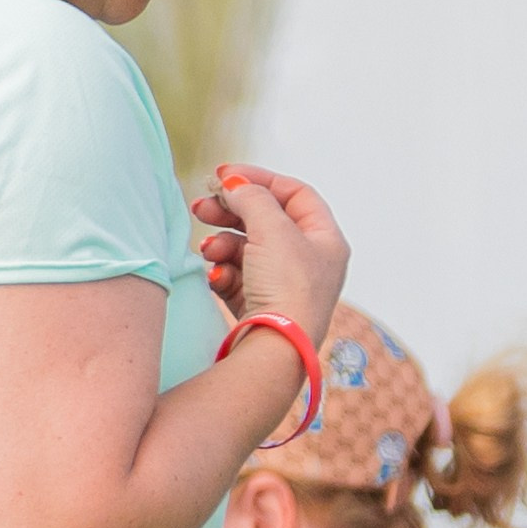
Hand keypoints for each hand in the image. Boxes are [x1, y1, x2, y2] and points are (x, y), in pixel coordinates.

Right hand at [190, 163, 349, 347]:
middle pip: (266, 221)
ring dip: (221, 245)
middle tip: (200, 207)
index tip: (225, 176)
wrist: (276, 350)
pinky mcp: (260, 309)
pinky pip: (237, 279)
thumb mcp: (272, 228)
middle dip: (231, 212)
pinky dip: (222, 273)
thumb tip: (235, 185)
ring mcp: (284, 287)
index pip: (294, 194)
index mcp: (325, 240)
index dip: (260, 180)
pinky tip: (215, 277)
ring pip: (246, 250)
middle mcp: (309, 263)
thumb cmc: (287, 289)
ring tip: (208, 250)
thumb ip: (252, 196)